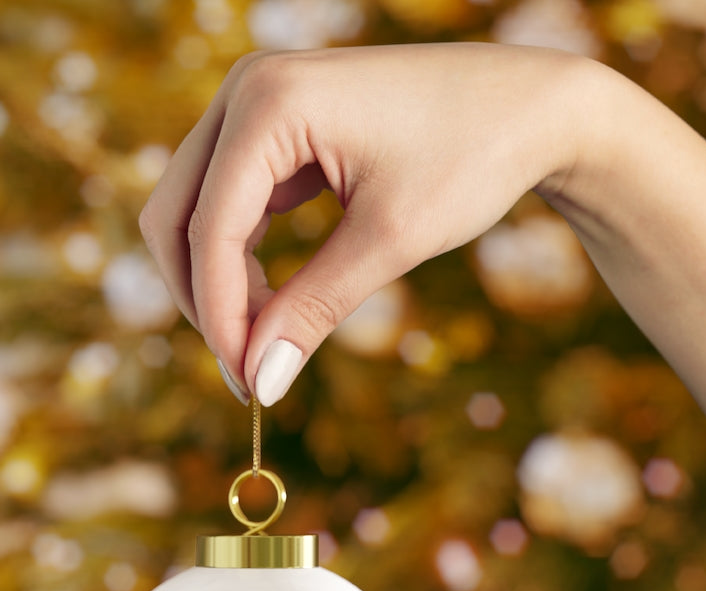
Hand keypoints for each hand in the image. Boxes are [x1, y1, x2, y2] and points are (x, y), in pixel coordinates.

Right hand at [139, 43, 587, 404]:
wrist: (531, 107)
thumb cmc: (472, 156)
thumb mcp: (389, 242)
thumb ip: (313, 310)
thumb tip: (261, 382)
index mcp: (269, 103)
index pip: (209, 230)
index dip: (220, 317)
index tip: (248, 384)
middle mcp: (246, 91)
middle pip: (174, 216)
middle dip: (203, 300)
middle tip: (247, 370)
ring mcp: (256, 106)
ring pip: (194, 213)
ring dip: (218, 283)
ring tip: (267, 342)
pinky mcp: (273, 129)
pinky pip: (228, 204)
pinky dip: (240, 259)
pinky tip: (274, 303)